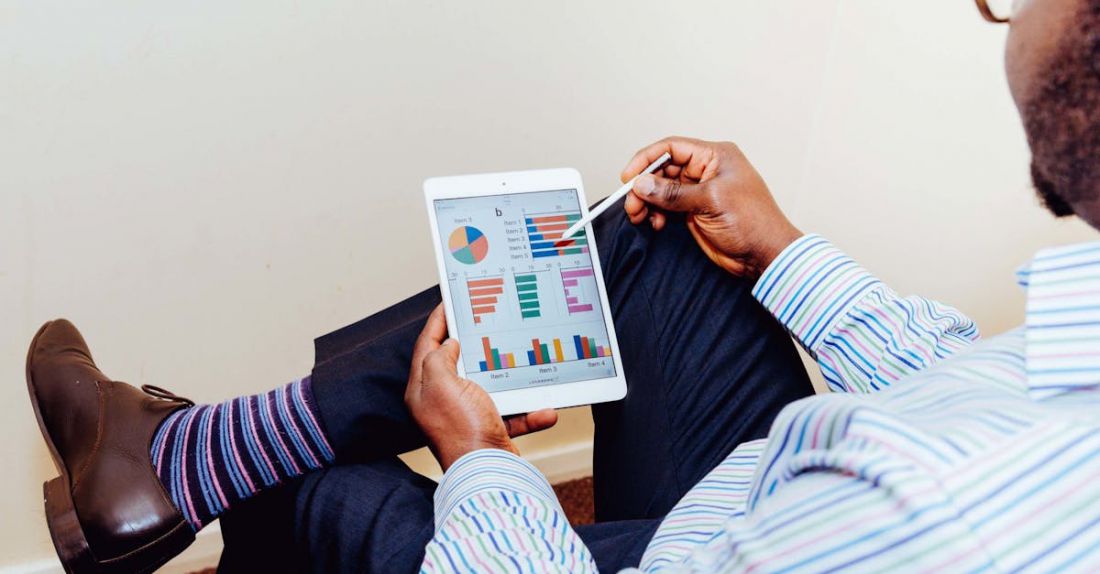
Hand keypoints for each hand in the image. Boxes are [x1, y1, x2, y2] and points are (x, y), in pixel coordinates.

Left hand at [404, 305, 558, 470]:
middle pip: (456, 362)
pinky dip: (529, 412)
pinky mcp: (489, 429)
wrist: (487, 474)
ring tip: (521, 359)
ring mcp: (466, 415)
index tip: (449, 301)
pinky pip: (512, 413)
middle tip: (485, 320)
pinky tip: (544, 409)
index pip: (427, 345)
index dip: (438, 321)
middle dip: (474, 343)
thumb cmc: (461, 430)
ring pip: (489, 385)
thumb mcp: (442, 384)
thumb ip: (439, 358)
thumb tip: (449, 345)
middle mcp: (442, 402)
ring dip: (510, 378)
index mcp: (424, 389)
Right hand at [622, 136, 802, 278]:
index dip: (647, 160)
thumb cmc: (753, 222)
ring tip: (639, 216)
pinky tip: (656, 223)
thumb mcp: (710, 201)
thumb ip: (673, 193)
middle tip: (632, 203)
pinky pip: (667, 206)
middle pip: (663, 169)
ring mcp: (699, 191)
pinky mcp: (694, 211)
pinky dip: (656, 213)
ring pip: (662, 189)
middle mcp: (706, 170)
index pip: (672, 148)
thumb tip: (642, 184)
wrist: (765, 255)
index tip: (629, 177)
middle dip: (644, 186)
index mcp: (715, 156)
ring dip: (647, 202)